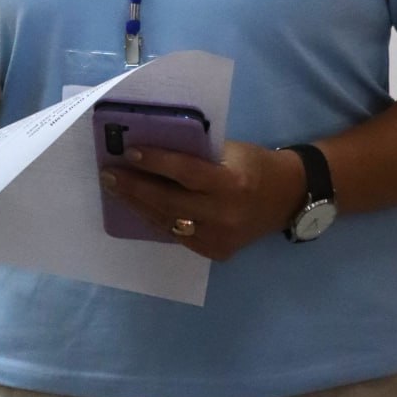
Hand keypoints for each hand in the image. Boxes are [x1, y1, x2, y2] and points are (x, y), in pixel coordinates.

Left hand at [100, 140, 306, 260]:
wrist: (287, 197)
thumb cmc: (254, 163)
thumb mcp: (231, 150)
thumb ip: (198, 153)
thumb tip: (156, 144)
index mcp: (232, 183)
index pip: (186, 173)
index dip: (156, 163)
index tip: (129, 152)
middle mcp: (224, 215)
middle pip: (169, 203)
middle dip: (135, 188)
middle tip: (108, 174)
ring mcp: (220, 239)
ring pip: (168, 224)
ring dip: (138, 206)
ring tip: (116, 189)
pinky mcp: (216, 252)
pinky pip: (178, 237)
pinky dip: (157, 220)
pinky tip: (139, 207)